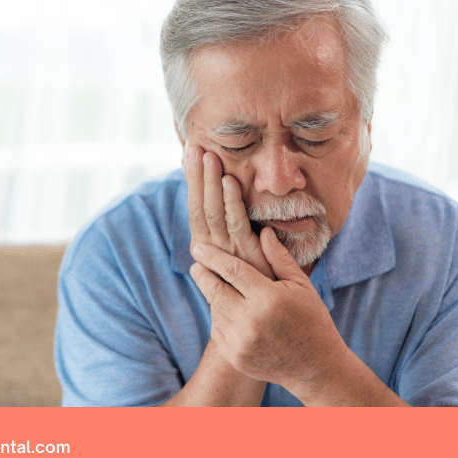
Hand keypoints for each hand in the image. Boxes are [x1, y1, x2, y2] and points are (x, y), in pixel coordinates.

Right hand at [184, 143, 274, 279]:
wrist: (269, 309)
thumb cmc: (258, 276)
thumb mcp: (243, 247)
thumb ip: (235, 224)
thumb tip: (229, 192)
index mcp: (208, 244)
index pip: (196, 206)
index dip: (192, 180)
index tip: (189, 153)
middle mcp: (211, 248)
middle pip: (199, 205)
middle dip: (196, 176)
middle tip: (193, 147)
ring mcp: (228, 252)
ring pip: (213, 211)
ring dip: (209, 183)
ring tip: (207, 157)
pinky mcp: (247, 255)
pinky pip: (236, 224)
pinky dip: (231, 202)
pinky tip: (228, 181)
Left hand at [189, 226, 346, 390]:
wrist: (315, 366)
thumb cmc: (312, 320)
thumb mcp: (302, 286)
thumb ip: (279, 259)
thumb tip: (263, 232)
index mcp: (268, 298)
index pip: (232, 270)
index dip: (213, 256)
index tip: (199, 247)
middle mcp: (250, 320)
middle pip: (215, 290)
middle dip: (202, 274)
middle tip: (196, 264)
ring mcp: (240, 341)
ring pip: (215, 310)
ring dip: (213, 296)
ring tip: (217, 286)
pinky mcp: (235, 356)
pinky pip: (217, 330)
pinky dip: (220, 317)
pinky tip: (229, 311)